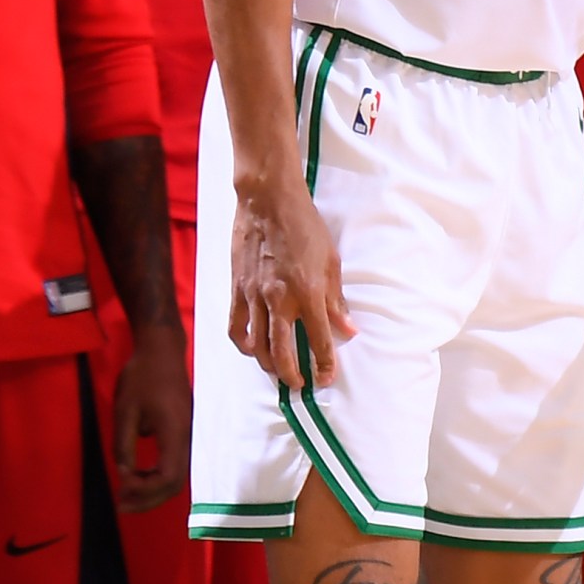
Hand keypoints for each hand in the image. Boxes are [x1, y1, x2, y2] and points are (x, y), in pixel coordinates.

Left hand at [112, 320, 191, 512]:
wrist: (162, 351)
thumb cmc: (142, 376)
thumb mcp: (125, 410)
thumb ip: (123, 446)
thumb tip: (123, 475)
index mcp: (175, 433)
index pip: (167, 477)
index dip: (144, 490)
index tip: (120, 487)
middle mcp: (186, 439)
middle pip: (174, 483)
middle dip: (148, 499)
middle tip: (121, 505)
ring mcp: (187, 436)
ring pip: (176, 476)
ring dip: (152, 489)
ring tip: (126, 492)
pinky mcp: (182, 433)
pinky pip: (173, 464)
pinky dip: (156, 477)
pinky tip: (137, 476)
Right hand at [230, 172, 354, 385]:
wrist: (268, 200)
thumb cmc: (304, 225)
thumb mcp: (330, 261)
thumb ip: (336, 299)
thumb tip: (347, 329)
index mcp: (308, 292)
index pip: (319, 341)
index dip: (324, 366)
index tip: (326, 378)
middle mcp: (280, 299)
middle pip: (282, 354)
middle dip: (292, 375)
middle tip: (300, 383)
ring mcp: (254, 296)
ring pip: (257, 346)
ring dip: (268, 365)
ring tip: (277, 370)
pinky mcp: (236, 289)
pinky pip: (236, 327)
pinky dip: (243, 345)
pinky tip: (252, 348)